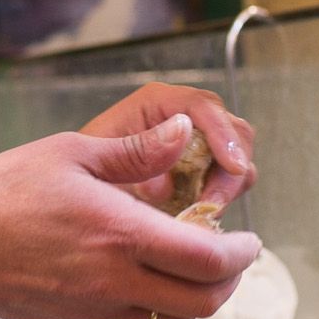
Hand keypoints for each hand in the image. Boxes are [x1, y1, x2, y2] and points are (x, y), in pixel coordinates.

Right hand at [0, 115, 262, 318]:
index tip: (249, 240)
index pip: (208, 260)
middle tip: (233, 257)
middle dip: (229, 282)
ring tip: (197, 273)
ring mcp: (98, 307)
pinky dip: (160, 310)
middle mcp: (116, 279)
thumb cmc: (4, 193)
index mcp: (122, 233)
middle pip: (202, 301)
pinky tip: (151, 280)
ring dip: (198, 302)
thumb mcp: (71, 154)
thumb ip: (136, 150)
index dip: (241, 254)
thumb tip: (185, 131)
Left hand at [78, 83, 255, 208]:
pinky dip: (224, 198)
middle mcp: (183, 119)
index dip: (222, 134)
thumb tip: (180, 137)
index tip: (233, 166)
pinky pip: (231, 181)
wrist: (79, 201)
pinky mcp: (203, 172)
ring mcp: (197, 146)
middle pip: (233, 130)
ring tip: (203, 212)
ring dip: (229, 186)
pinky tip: (201, 215)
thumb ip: (137, 149)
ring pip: (239, 157)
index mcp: (156, 103)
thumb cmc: (81, 175)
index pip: (202, 106)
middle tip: (213, 202)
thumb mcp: (99, 161)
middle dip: (232, 166)